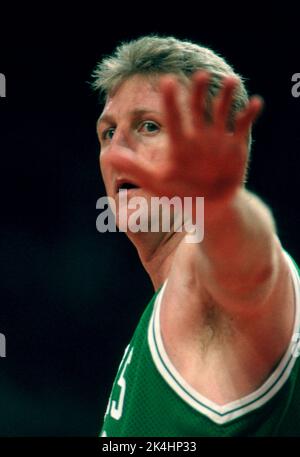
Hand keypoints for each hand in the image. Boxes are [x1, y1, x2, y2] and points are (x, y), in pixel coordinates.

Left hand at [109, 71, 262, 218]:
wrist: (209, 206)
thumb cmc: (181, 194)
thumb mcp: (157, 182)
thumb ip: (134, 168)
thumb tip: (107, 154)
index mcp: (180, 142)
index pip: (174, 118)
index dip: (171, 102)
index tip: (167, 82)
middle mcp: (198, 136)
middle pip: (198, 109)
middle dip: (198, 93)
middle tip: (199, 76)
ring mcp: (218, 139)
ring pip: (221, 112)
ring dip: (225, 97)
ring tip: (229, 81)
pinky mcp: (236, 146)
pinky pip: (242, 126)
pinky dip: (248, 115)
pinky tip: (254, 102)